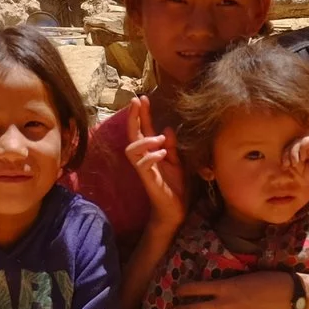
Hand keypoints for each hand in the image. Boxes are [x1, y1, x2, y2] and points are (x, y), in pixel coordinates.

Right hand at [125, 98, 188, 229]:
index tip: (142, 98)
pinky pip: (142, 165)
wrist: (175, 210)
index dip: (142, 114)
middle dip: (133, 117)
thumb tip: (168, 128)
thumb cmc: (174, 186)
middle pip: (132, 134)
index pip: (143, 129)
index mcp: (151, 152)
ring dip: (144, 139)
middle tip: (136, 102)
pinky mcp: (148, 181)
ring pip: (131, 149)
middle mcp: (144, 158)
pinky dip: (151, 156)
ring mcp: (144, 169)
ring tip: (158, 137)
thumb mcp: (176, 162)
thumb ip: (171, 146)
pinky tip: (162, 153)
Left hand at [288, 133, 308, 192]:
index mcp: (305, 151)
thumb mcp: (302, 170)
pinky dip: (301, 149)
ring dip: (293, 152)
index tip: (284, 166)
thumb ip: (295, 162)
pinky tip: (301, 158)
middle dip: (287, 154)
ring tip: (295, 163)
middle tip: (286, 164)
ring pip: (298, 141)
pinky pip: (306, 141)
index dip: (285, 156)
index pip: (291, 149)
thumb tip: (286, 158)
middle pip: (293, 144)